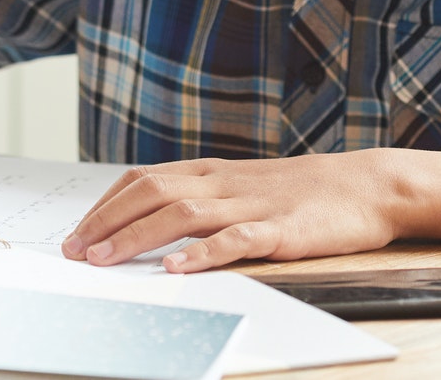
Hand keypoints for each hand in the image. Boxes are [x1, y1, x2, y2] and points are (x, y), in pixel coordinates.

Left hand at [64, 150, 406, 272]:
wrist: (366, 185)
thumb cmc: (300, 193)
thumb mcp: (241, 187)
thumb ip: (201, 199)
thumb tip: (150, 220)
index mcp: (210, 172)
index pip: (142, 180)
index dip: (105, 206)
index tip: (76, 232)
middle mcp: (222, 184)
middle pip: (150, 193)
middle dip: (106, 222)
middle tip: (74, 251)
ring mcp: (251, 205)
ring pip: (182, 214)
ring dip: (137, 237)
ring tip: (105, 259)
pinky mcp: (281, 230)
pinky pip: (236, 239)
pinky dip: (204, 254)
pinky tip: (178, 268)